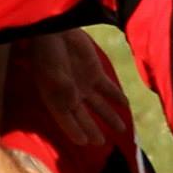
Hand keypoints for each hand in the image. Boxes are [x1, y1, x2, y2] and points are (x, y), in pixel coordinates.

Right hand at [22, 30, 131, 146]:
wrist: (54, 29)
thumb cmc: (47, 52)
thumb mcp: (52, 72)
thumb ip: (63, 89)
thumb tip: (73, 103)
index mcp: (56, 99)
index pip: (66, 121)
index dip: (75, 132)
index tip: (85, 142)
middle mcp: (70, 96)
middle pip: (84, 118)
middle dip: (93, 130)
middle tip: (102, 143)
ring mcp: (84, 84)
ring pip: (99, 106)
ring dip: (110, 117)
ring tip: (122, 130)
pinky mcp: (95, 72)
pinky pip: (108, 89)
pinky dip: (117, 97)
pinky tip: (126, 104)